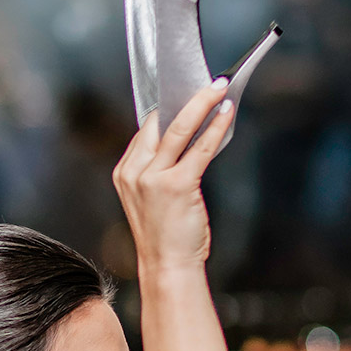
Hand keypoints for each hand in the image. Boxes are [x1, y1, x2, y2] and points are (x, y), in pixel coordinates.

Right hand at [111, 79, 235, 271]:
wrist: (168, 267)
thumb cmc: (166, 235)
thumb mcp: (153, 197)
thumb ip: (160, 168)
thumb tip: (190, 136)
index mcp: (124, 172)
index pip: (146, 129)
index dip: (168, 108)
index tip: (188, 92)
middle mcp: (133, 172)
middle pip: (159, 122)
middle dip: (185, 99)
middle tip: (209, 83)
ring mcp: (152, 178)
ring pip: (179, 128)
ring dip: (202, 102)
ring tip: (220, 87)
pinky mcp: (175, 185)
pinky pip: (200, 147)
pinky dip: (216, 127)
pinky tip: (227, 113)